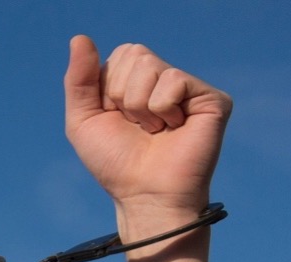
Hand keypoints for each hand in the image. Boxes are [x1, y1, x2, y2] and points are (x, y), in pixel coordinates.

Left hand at [64, 36, 231, 238]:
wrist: (143, 194)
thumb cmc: (116, 163)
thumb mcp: (83, 120)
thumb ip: (79, 79)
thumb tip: (79, 38)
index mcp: (137, 80)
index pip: (119, 55)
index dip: (108, 90)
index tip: (118, 118)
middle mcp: (165, 80)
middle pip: (133, 54)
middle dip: (123, 95)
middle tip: (138, 126)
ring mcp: (190, 89)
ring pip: (149, 66)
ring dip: (140, 106)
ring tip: (155, 129)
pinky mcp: (212, 99)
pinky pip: (173, 80)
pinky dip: (162, 108)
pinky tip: (173, 128)